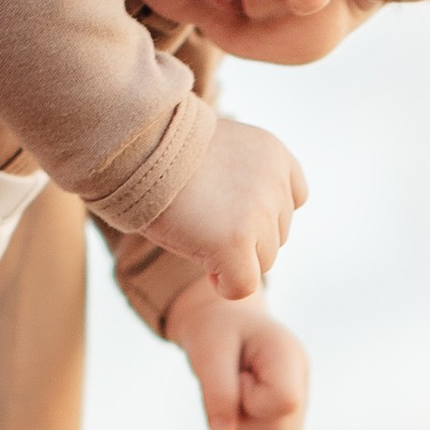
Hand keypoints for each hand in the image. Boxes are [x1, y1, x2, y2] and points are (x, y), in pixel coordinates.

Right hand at [147, 113, 306, 299]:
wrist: (136, 145)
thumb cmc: (163, 149)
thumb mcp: (220, 149)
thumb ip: (246, 177)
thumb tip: (244, 219)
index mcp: (274, 156)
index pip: (292, 202)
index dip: (258, 214)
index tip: (225, 206)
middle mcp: (275, 183)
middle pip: (276, 236)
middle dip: (243, 237)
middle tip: (201, 215)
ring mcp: (259, 213)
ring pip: (263, 261)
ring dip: (231, 257)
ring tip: (195, 228)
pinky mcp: (236, 242)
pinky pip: (244, 285)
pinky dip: (225, 284)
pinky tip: (203, 262)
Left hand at [163, 278, 310, 429]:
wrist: (224, 324)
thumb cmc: (216, 331)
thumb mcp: (207, 350)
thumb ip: (217, 389)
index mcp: (288, 356)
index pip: (284, 401)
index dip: (250, 400)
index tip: (237, 378)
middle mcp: (302, 382)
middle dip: (244, 422)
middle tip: (230, 389)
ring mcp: (300, 404)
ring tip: (235, 402)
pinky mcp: (289, 421)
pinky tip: (239, 420)